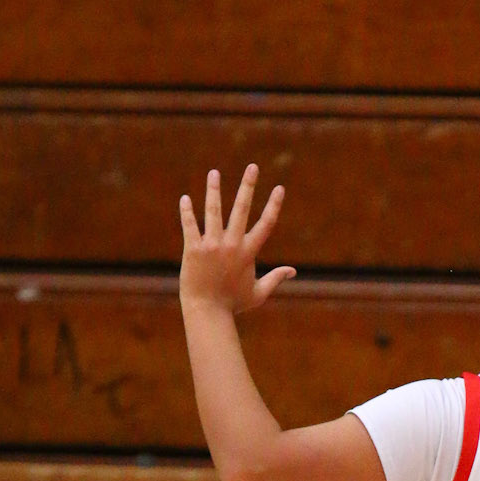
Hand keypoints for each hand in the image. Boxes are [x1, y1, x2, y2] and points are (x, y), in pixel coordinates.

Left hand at [179, 165, 296, 314]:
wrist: (207, 313)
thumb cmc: (233, 305)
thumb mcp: (258, 293)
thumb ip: (276, 279)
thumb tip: (293, 272)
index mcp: (248, 253)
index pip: (266, 224)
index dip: (274, 205)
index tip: (279, 188)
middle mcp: (231, 245)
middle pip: (242, 209)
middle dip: (248, 186)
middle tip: (253, 167)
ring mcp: (211, 245)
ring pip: (213, 211)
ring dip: (214, 190)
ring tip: (214, 173)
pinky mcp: (193, 249)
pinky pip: (189, 225)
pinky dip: (187, 212)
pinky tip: (185, 199)